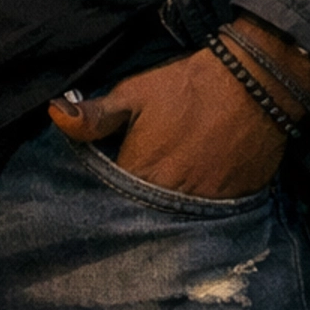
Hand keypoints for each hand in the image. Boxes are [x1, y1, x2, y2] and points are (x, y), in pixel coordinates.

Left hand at [48, 21, 309, 199]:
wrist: (256, 83)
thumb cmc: (189, 86)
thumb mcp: (136, 93)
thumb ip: (95, 115)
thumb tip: (53, 116)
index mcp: (141, 175)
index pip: (110, 204)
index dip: (104, 200)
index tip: (99, 197)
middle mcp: (171, 201)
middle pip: (141, 221)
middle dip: (131, 215)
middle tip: (126, 208)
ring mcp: (205, 209)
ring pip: (173, 226)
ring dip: (162, 220)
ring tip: (155, 211)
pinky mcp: (233, 208)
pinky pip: (205, 223)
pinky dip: (195, 219)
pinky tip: (189, 208)